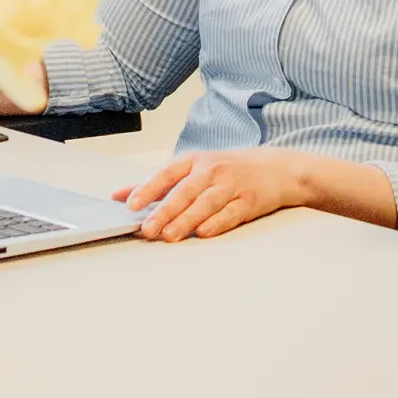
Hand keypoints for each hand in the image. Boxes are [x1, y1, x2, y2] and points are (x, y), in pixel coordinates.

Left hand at [112, 149, 308, 241]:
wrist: (279, 168)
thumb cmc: (230, 169)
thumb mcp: (195, 168)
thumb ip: (157, 183)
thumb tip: (118, 196)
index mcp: (196, 161)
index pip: (167, 173)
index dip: (148, 188)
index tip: (130, 204)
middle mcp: (213, 170)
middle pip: (185, 191)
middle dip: (164, 211)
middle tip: (147, 230)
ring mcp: (233, 185)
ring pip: (206, 203)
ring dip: (187, 220)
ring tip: (169, 236)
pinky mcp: (250, 201)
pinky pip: (230, 213)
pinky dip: (217, 223)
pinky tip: (203, 232)